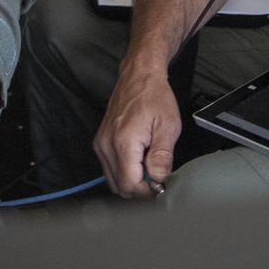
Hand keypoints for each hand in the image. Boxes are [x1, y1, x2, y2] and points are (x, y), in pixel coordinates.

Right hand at [94, 62, 181, 198]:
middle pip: (119, 186)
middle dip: (140, 190)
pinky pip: (110, 168)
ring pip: (113, 180)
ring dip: (132, 181)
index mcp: (123, 142)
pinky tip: (140, 162)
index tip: (161, 187)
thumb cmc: (154, 96)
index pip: (130, 184)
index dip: (147, 192)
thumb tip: (159, 180)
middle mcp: (107, 145)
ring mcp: (101, 143)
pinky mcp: (100, 142)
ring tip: (150, 169)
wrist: (139, 76)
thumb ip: (162, 156)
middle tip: (158, 180)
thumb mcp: (168, 126)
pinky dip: (124, 172)